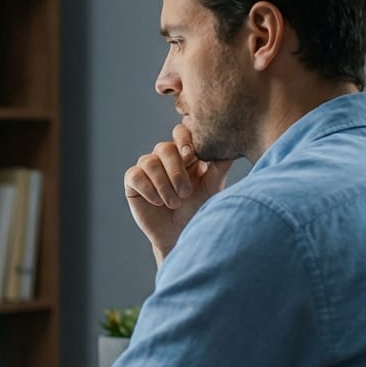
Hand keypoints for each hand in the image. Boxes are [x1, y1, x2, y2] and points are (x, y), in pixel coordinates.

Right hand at [124, 124, 231, 264]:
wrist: (181, 234)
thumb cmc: (198, 208)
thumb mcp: (212, 186)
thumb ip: (220, 165)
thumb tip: (232, 145)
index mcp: (184, 153)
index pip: (180, 132)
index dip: (184, 139)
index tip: (191, 156)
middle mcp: (164, 157)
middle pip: (164, 147)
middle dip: (176, 171)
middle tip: (186, 193)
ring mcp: (147, 168)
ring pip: (150, 162)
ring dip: (164, 185)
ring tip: (174, 203)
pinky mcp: (133, 182)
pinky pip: (136, 176)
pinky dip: (149, 189)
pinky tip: (158, 202)